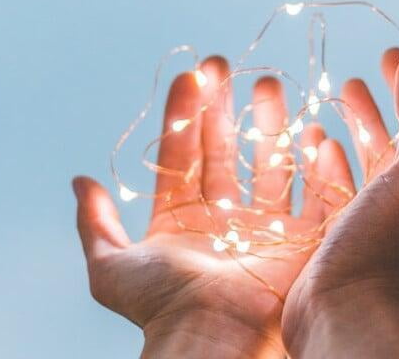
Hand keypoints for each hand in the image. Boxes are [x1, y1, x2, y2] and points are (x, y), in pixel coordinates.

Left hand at [72, 57, 354, 357]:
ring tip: (268, 85)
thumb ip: (95, 224)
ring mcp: (265, 228)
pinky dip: (318, 167)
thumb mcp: (111, 268)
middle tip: (227, 67)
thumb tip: (80, 181)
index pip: (184, 154)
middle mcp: (225, 219)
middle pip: (226, 151)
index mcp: (184, 220)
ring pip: (269, 165)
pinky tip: (314, 133)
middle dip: (226, 108)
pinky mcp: (303, 240)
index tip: (192, 75)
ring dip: (269, 126)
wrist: (213, 339)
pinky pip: (316, 196)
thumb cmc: (164, 306)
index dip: (186, 114)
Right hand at [282, 17, 398, 357]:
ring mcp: (381, 210)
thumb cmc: (383, 251)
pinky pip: (346, 177)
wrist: (348, 318)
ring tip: (348, 85)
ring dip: (368, 115)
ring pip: (378, 149)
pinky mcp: (348, 225)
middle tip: (387, 53)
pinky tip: (319, 140)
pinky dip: (336, 152)